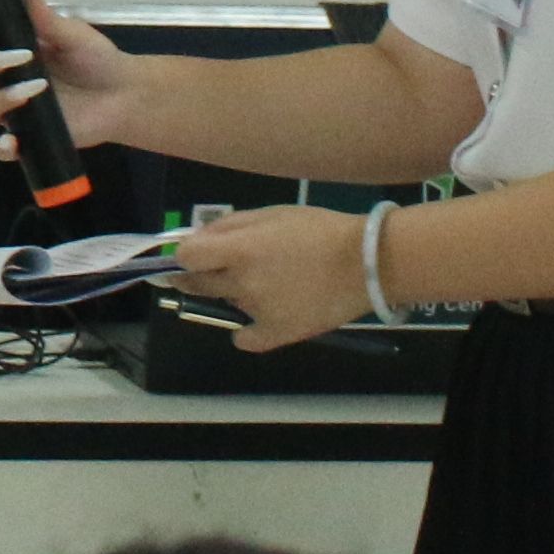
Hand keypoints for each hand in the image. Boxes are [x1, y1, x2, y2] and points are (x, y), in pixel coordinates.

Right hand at [0, 0, 149, 172]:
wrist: (124, 96)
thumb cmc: (95, 59)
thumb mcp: (77, 37)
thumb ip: (52, 22)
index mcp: (6, 46)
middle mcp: (0, 78)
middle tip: (2, 58)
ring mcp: (11, 109)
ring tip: (34, 90)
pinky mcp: (27, 137)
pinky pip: (1, 148)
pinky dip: (2, 146)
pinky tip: (13, 140)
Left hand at [174, 204, 368, 350]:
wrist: (368, 262)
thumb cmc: (319, 230)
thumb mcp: (270, 213)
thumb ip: (228, 226)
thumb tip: (195, 239)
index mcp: (238, 250)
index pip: (185, 257)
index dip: (185, 254)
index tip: (193, 253)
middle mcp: (242, 283)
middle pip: (197, 283)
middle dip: (198, 275)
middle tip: (216, 268)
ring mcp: (258, 312)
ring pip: (227, 303)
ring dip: (235, 294)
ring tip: (269, 281)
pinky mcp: (279, 334)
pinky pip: (245, 339)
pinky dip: (247, 331)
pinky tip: (259, 318)